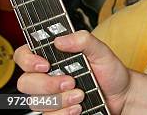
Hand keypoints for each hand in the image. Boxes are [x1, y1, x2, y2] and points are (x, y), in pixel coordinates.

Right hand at [14, 30, 129, 114]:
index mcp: (53, 57)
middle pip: (26, 82)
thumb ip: (83, 40)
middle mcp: (47, 76)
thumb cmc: (110, 71)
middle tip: (71, 82)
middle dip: (48, 84)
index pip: (24, 55)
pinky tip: (78, 107)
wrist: (122, 95)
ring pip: (36, 102)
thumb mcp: (101, 51)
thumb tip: (60, 39)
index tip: (44, 65)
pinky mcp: (56, 111)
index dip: (27, 60)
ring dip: (60, 100)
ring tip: (81, 95)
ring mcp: (50, 96)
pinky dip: (64, 113)